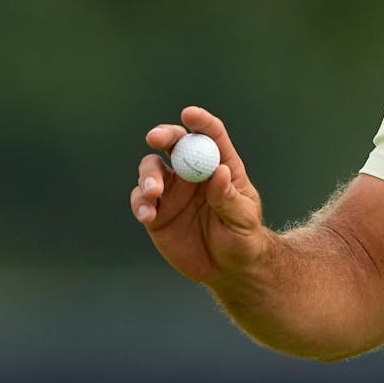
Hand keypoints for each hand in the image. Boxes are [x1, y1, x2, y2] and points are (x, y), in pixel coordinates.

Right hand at [130, 106, 268, 283]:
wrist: (228, 269)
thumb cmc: (244, 237)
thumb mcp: (242, 218)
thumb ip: (228, 197)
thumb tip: (220, 171)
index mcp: (220, 166)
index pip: (211, 136)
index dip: (200, 122)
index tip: (189, 114)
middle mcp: (193, 173)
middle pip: (175, 144)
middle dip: (164, 135)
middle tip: (155, 138)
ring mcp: (172, 191)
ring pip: (152, 169)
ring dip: (149, 175)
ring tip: (154, 192)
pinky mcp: (156, 212)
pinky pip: (141, 200)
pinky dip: (140, 202)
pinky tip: (147, 214)